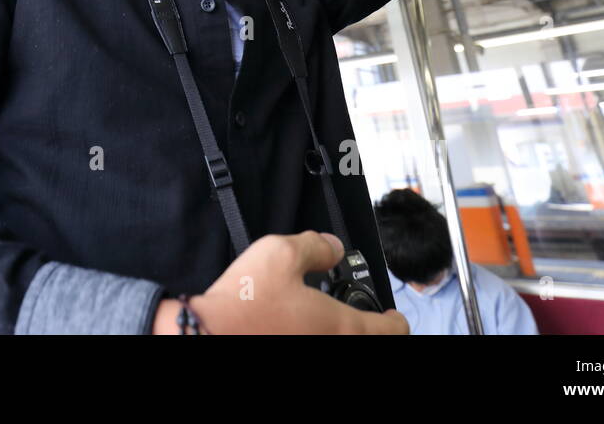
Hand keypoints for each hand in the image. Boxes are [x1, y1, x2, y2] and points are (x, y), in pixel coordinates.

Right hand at [152, 231, 408, 333]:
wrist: (207, 334)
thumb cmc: (244, 301)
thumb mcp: (281, 252)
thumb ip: (315, 246)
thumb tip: (332, 247)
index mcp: (340, 326)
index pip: (391, 332)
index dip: (396, 320)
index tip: (393, 316)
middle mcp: (331, 347)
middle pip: (367, 342)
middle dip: (367, 328)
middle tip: (359, 315)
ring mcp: (312, 355)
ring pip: (341, 345)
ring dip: (340, 332)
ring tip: (324, 317)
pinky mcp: (289, 358)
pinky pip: (315, 346)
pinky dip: (315, 335)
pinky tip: (295, 325)